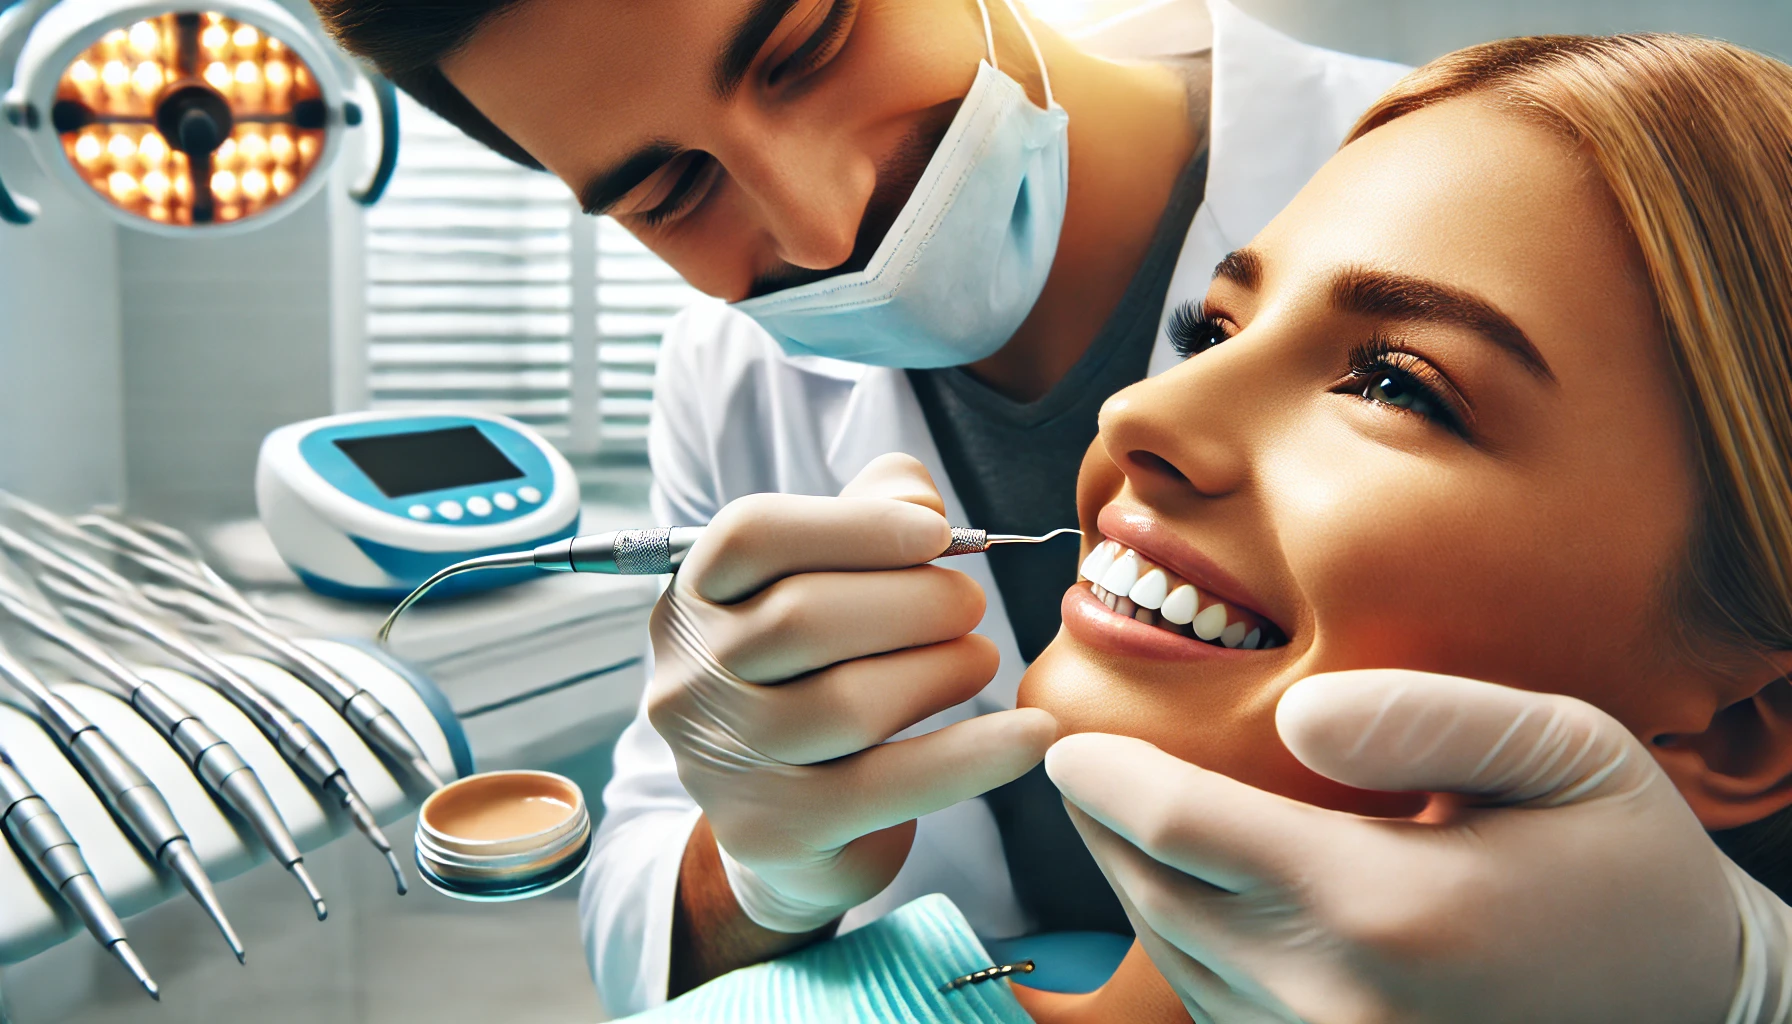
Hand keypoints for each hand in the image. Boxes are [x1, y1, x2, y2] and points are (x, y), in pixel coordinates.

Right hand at [649, 453, 1055, 932]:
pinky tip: (1033, 734)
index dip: (855, 525)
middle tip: (971, 606)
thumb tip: (918, 500)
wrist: (786, 824)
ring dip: (943, 670)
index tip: (938, 533)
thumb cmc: (815, 676)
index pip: (752, 535)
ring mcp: (726, 762)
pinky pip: (891, 785)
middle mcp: (692, 678)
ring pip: (850, 703)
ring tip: (979, 659)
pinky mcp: (776, 832)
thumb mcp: (822, 584)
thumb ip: (868, 516)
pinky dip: (976, 755)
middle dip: (917, 602)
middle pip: (806, 618)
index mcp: (694, 597)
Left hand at [1046, 670, 1791, 1023]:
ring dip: (1131, 879)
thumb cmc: (1625, 866)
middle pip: (1153, 894)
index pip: (1179, 827)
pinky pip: (1216, 1004)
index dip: (1103, 774)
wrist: (1691, 1005)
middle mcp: (1339, 1000)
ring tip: (1116, 812)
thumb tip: (1295, 714)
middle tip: (1075, 762)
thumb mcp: (1566, 754)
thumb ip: (1425, 716)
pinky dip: (1182, 938)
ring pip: (1173, 956)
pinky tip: (1186, 884)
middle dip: (1099, 821)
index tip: (1064, 738)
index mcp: (1389, 908)